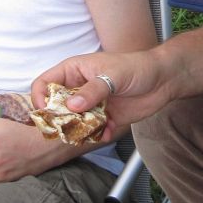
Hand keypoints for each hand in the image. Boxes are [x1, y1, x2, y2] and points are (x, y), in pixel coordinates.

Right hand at [31, 50, 170, 135]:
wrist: (163, 79)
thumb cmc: (136, 67)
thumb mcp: (113, 75)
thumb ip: (92, 90)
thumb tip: (72, 106)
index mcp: (73, 71)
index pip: (44, 83)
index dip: (40, 98)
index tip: (46, 111)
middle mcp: (78, 88)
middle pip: (55, 108)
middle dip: (58, 120)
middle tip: (66, 128)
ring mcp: (90, 104)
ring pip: (73, 123)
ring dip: (77, 131)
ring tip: (88, 132)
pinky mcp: (104, 118)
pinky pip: (92, 132)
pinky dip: (97, 135)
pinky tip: (107, 131)